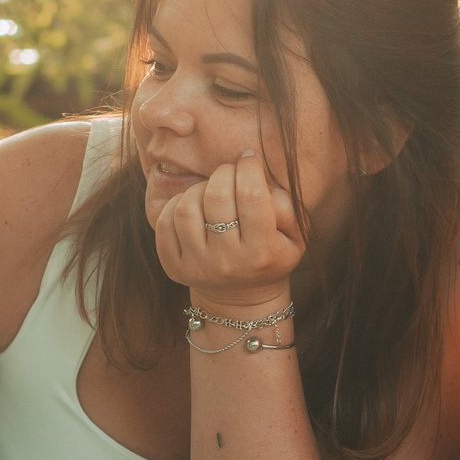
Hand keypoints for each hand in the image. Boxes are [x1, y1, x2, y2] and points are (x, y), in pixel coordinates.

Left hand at [155, 149, 303, 315]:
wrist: (243, 300)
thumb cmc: (272, 256)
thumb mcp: (295, 237)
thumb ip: (286, 206)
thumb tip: (257, 177)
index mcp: (261, 252)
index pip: (252, 195)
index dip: (250, 167)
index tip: (249, 159)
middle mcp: (227, 262)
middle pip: (217, 196)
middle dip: (225, 172)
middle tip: (231, 172)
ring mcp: (197, 267)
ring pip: (187, 207)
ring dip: (199, 188)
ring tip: (211, 192)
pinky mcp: (174, 267)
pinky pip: (164, 222)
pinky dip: (176, 205)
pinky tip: (193, 207)